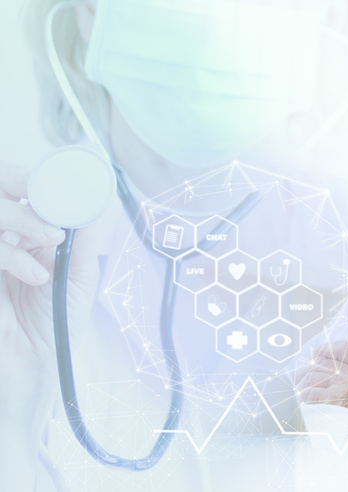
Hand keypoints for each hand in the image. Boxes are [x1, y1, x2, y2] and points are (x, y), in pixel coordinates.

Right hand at [0, 160, 98, 422]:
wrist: (31, 378)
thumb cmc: (55, 332)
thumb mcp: (77, 283)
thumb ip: (84, 245)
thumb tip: (97, 206)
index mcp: (25, 246)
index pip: (22, 202)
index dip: (35, 187)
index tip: (61, 186)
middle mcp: (3, 250)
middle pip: (4, 204)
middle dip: (27, 204)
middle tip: (54, 220)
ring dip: (22, 223)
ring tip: (49, 245)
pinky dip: (10, 254)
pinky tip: (36, 275)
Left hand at [294, 342, 347, 420]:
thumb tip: (335, 369)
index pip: (345, 349)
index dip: (327, 349)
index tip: (316, 353)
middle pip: (323, 362)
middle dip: (307, 367)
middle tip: (299, 373)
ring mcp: (343, 389)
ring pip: (312, 376)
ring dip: (302, 382)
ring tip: (299, 386)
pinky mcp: (332, 404)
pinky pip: (309, 394)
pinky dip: (303, 396)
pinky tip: (303, 399)